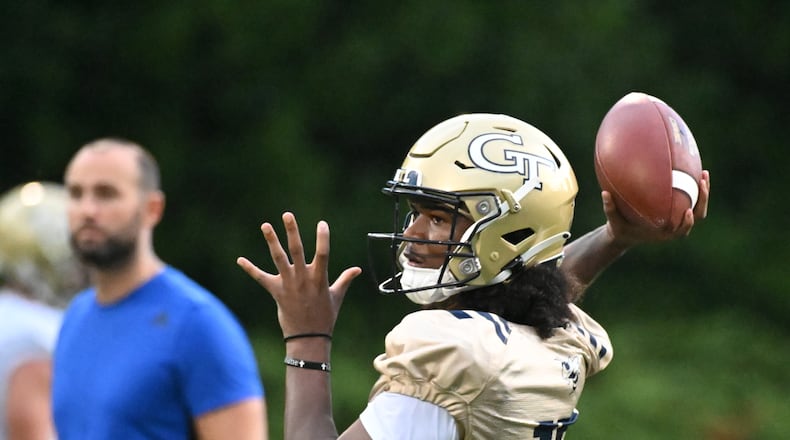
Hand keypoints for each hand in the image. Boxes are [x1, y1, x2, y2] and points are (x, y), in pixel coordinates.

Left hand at [236, 212, 361, 336]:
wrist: (308, 338)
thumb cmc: (325, 317)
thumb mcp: (337, 296)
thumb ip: (345, 280)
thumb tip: (357, 269)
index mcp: (320, 278)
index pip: (323, 254)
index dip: (323, 238)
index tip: (322, 223)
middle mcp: (303, 278)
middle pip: (297, 250)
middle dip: (292, 232)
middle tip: (287, 215)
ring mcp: (289, 284)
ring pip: (278, 259)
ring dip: (272, 241)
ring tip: (265, 225)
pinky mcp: (276, 292)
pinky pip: (261, 278)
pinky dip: (250, 269)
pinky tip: (240, 260)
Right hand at [605, 170, 710, 247]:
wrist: (626, 234)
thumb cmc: (621, 228)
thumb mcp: (613, 221)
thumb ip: (610, 209)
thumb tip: (604, 193)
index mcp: (664, 233)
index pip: (681, 230)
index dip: (687, 221)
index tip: (688, 210)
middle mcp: (675, 227)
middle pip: (697, 216)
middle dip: (703, 200)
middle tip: (702, 183)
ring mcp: (678, 219)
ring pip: (698, 207)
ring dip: (703, 192)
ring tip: (703, 172)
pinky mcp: (677, 211)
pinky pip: (689, 198)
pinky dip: (693, 186)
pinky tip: (691, 169)